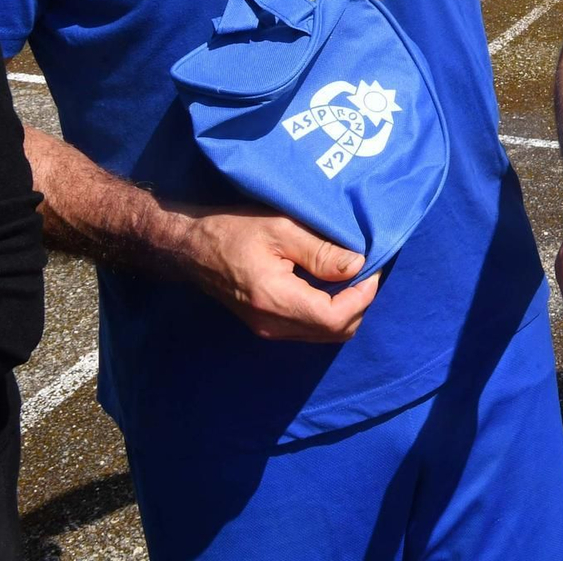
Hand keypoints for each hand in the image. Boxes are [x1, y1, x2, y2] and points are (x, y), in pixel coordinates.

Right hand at [179, 205, 380, 341]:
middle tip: (367, 271)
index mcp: (276, 301)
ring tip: (351, 275)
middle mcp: (272, 325)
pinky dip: (329, 311)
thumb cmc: (233, 230)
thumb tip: (359, 267)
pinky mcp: (265, 324)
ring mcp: (267, 328)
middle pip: (335, 332)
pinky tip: (330, 283)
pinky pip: (309, 328)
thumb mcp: (282, 229)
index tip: (373, 269)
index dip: (363, 297)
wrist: (190, 247)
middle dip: (359, 304)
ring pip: (324, 333)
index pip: (336, 318)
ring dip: (346, 309)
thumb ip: (322, 251)